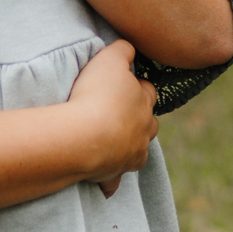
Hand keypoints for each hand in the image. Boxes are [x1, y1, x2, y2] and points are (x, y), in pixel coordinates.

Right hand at [65, 40, 157, 195]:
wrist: (84, 137)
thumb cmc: (97, 95)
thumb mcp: (110, 59)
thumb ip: (123, 50)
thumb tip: (130, 48)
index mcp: (144, 103)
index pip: (148, 91)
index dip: (136, 87)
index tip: (123, 85)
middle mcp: (143, 131)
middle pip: (148, 124)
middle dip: (138, 119)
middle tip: (120, 114)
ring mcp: (130, 155)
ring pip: (137, 152)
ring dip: (129, 147)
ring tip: (114, 144)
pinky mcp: (114, 174)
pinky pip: (113, 180)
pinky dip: (109, 181)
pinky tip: (102, 183)